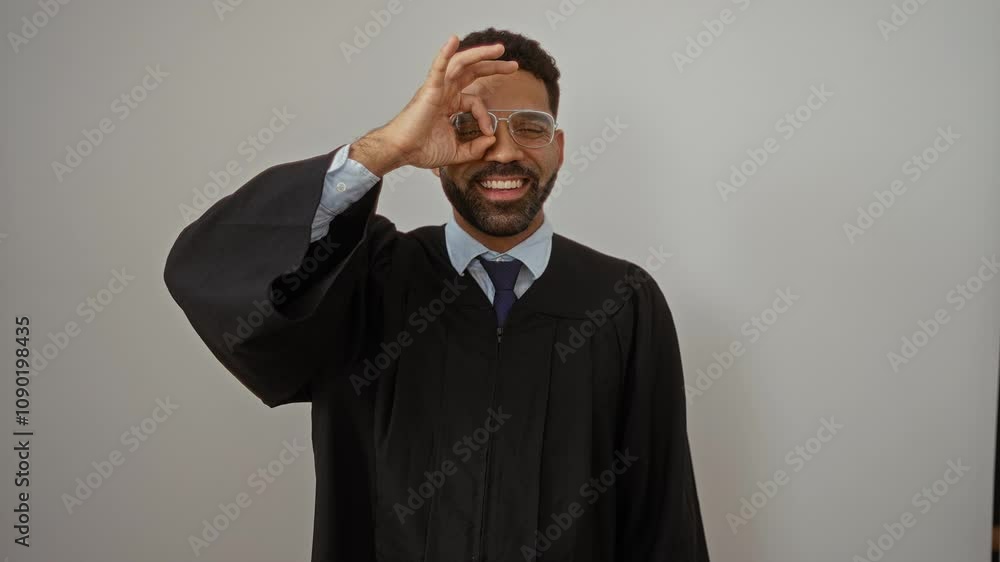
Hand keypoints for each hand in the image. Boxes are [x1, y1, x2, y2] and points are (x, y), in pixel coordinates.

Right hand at [350, 35, 518, 175]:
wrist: (403, 152)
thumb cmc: (422, 149)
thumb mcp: (457, 152)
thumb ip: (475, 148)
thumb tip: (492, 140)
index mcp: (449, 104)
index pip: (475, 102)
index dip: (485, 116)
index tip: (488, 133)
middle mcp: (444, 92)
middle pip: (472, 71)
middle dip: (494, 66)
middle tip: (513, 65)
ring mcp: (437, 88)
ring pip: (461, 63)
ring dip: (481, 54)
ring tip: (499, 49)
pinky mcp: (429, 90)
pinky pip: (438, 67)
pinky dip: (445, 53)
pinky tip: (453, 40)